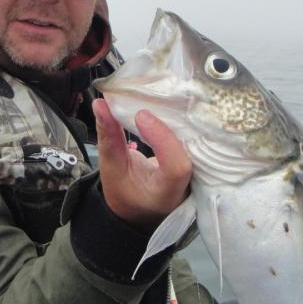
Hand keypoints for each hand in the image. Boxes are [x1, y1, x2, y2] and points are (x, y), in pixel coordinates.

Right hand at [92, 98, 190, 230]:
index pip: (176, 167)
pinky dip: (183, 121)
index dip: (162, 138)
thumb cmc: (125, 192)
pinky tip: (170, 106)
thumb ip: (109, 137)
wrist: (141, 207)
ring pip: (199, 140)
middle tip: (151, 97)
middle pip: (192, 149)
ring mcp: (200, 173)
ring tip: (160, 96)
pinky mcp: (201, 161)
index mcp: (165, 195)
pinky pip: (198, 138)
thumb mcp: (112, 168)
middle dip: (173, 121)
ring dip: (180, 117)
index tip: (141, 115)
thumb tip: (100, 104)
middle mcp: (189, 185)